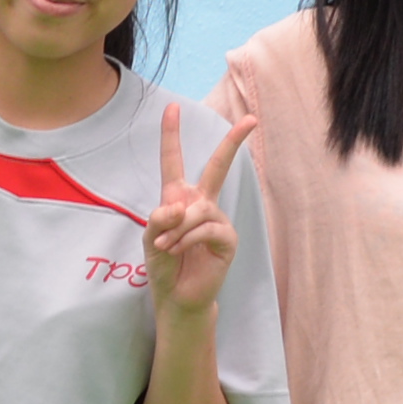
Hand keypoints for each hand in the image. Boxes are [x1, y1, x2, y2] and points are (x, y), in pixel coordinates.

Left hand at [144, 105, 253, 313]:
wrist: (176, 295)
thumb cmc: (164, 264)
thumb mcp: (151, 238)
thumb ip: (160, 218)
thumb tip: (183, 206)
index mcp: (179, 197)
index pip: (173, 161)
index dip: (171, 135)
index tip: (172, 108)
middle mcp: (201, 203)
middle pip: (218, 166)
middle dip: (233, 142)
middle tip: (251, 119)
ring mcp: (217, 219)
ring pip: (198, 210)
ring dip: (177, 230)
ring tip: (168, 248)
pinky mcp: (227, 237)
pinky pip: (207, 228)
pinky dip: (188, 239)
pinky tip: (179, 251)